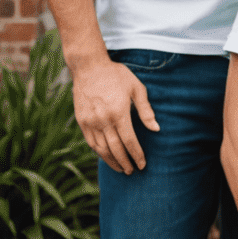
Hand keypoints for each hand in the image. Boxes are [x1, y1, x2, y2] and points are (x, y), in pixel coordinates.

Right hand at [69, 51, 158, 173]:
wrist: (89, 67)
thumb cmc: (117, 76)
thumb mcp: (137, 88)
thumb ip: (146, 110)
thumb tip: (156, 129)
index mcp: (119, 113)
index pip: (129, 141)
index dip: (136, 154)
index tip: (142, 164)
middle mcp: (102, 120)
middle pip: (115, 148)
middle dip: (124, 162)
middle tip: (132, 171)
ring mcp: (90, 122)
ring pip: (101, 148)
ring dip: (111, 161)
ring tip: (120, 168)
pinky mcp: (81, 121)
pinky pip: (90, 142)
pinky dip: (99, 152)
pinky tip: (106, 156)